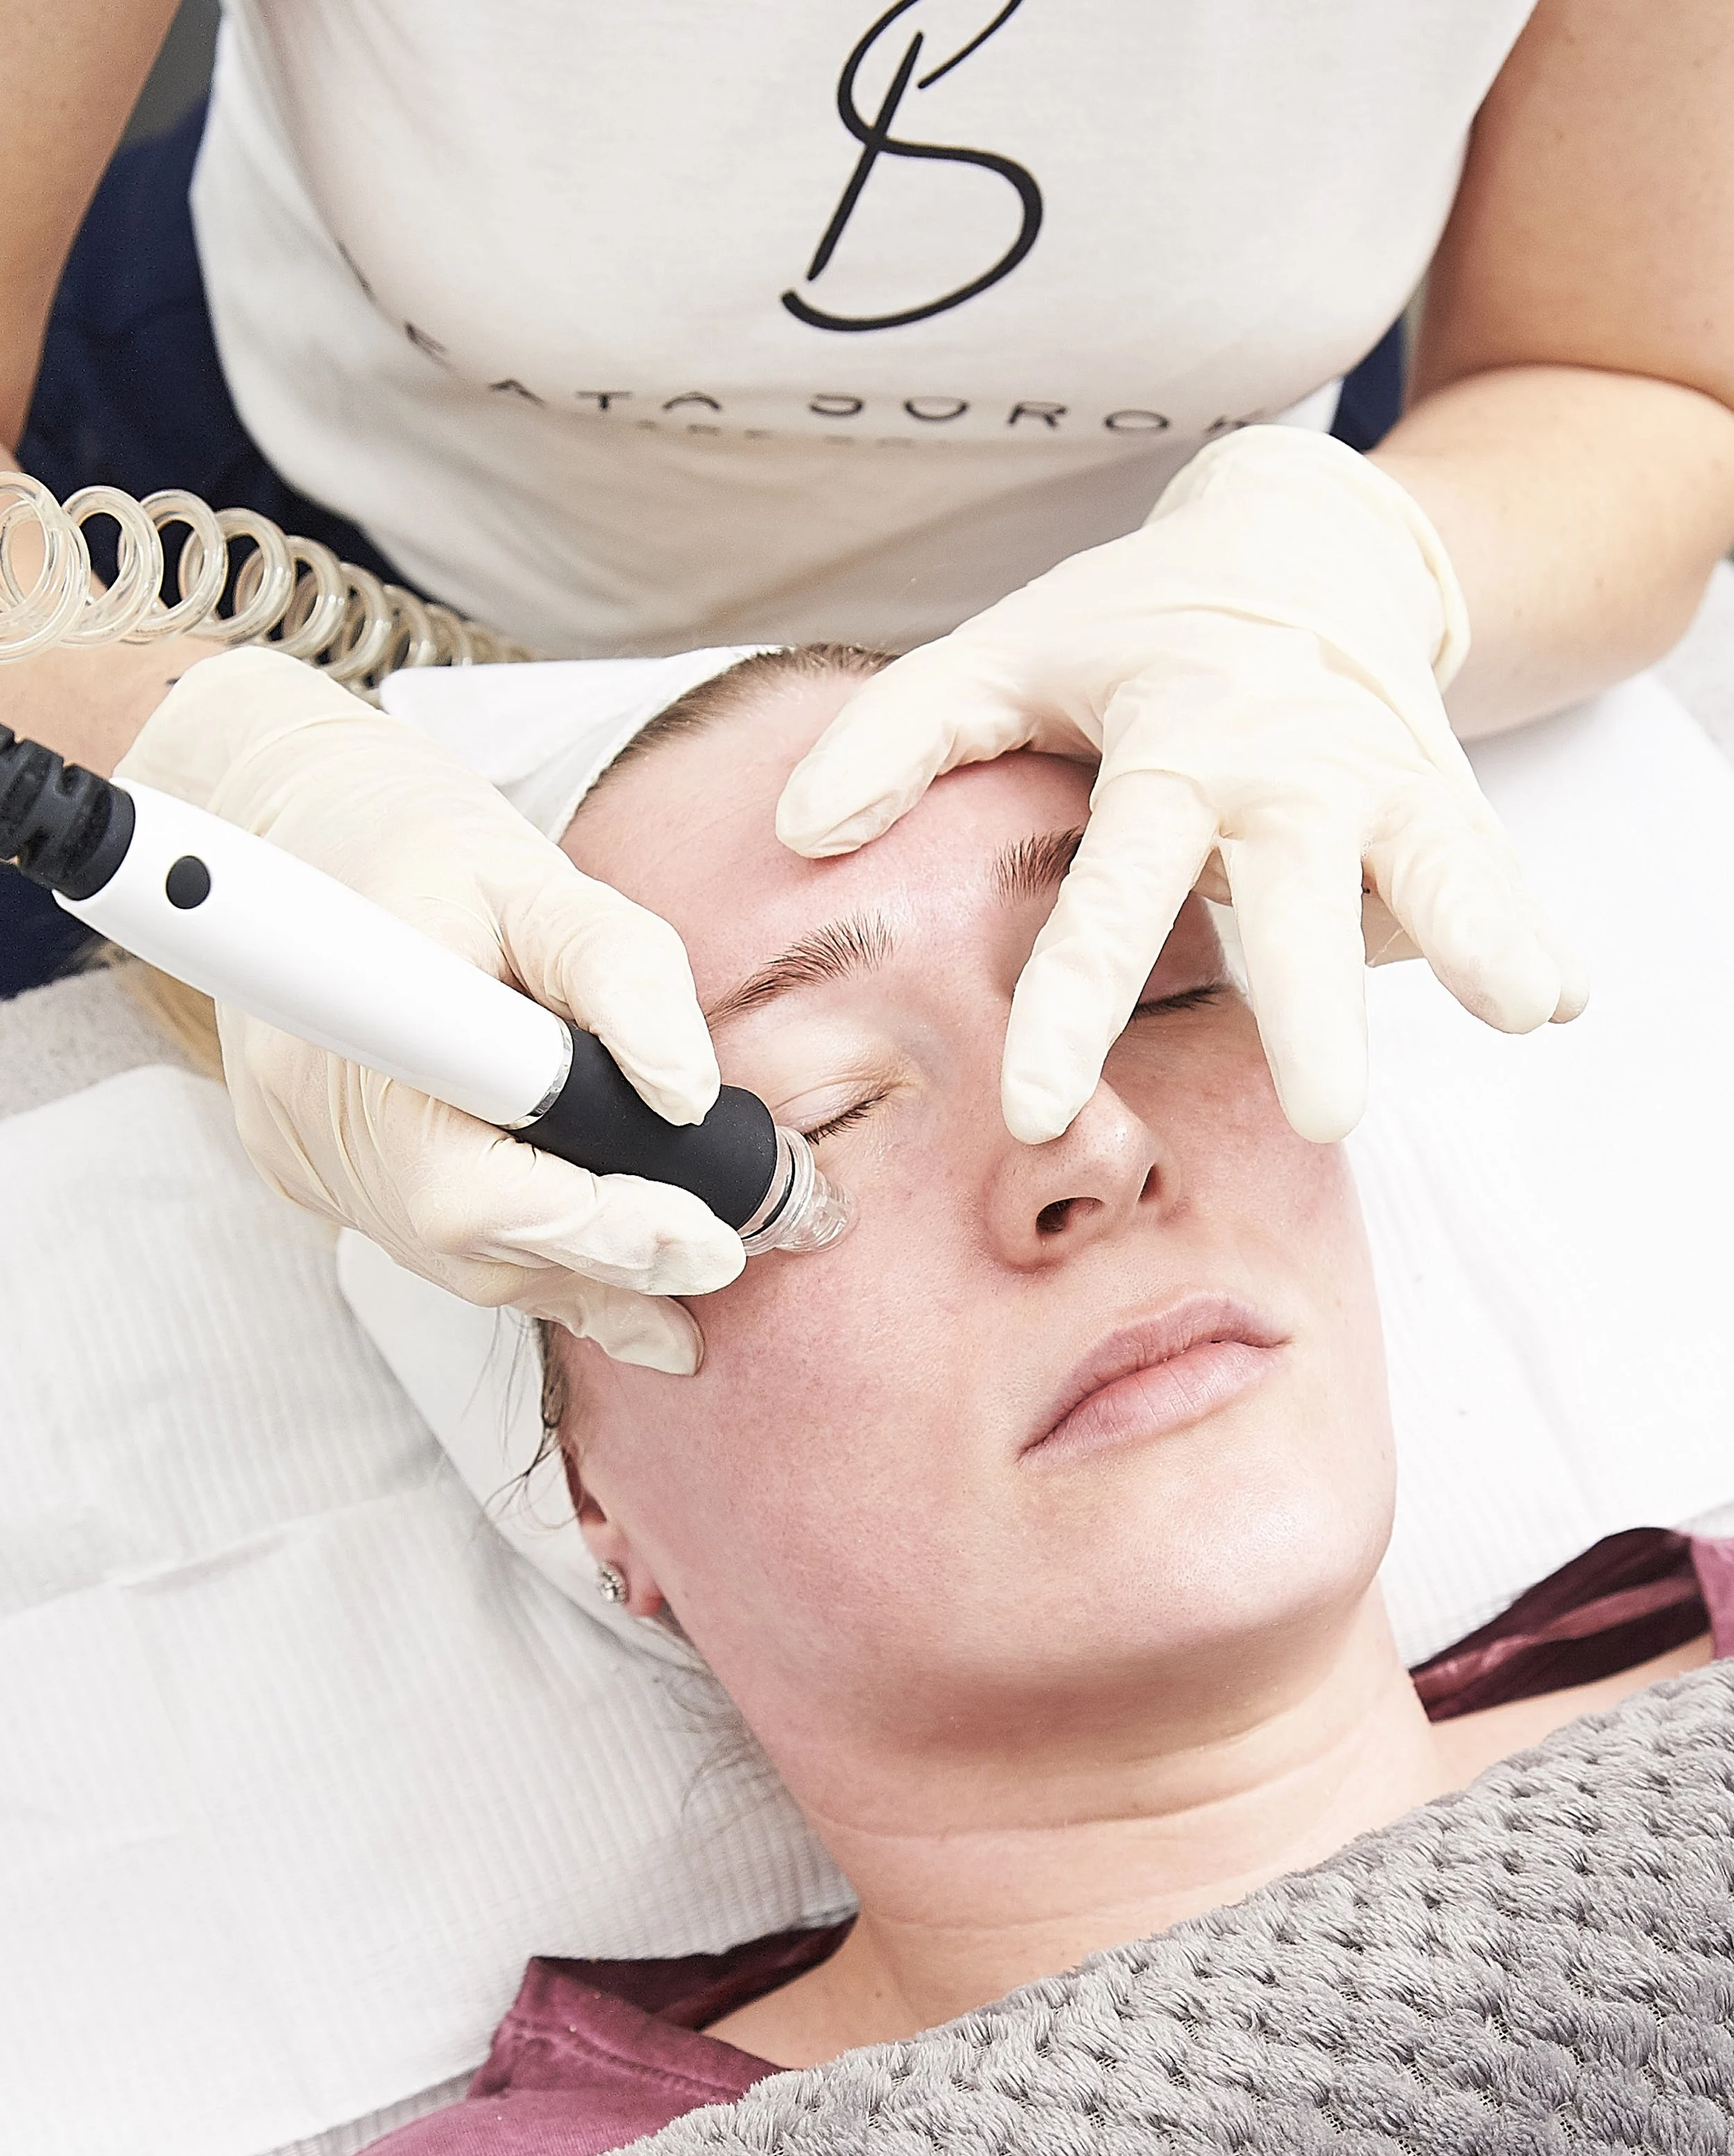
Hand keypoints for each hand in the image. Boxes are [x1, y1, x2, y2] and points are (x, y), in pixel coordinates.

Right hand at [120, 648, 741, 1370]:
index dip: (595, 1228)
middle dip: (609, 1260)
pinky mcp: (313, 1176)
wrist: (310, 835)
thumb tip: (686, 1094)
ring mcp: (305, 1154)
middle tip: (719, 1255)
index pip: (473, 1183)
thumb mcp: (545, 880)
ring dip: (576, 1272)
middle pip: (469, 1242)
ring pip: (454, 1263)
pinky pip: (431, 1246)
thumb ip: (624, 976)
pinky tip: (603, 1252)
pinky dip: (526, 1253)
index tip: (703, 1242)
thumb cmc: (430, 851)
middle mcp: (314, 1109)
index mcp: (364, 1022)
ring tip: (679, 1262)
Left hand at [777, 428, 1586, 1143]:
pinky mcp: (1447, 799)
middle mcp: (1285, 765)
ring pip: (1432, 868)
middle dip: (1312, 1000)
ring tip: (1522, 1005)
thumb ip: (899, 737)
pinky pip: (1490, 871)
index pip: (1114, 885)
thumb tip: (795, 832)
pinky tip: (1559, 997)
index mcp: (1168, 741)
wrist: (1304, 548)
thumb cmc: (1128, 632)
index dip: (1075, 995)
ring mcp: (1381, 780)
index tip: (1041, 1106)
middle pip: (1298, 893)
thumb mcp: (1006, 654)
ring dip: (1477, 935)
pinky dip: (1527, 927)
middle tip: (1321, 1112)